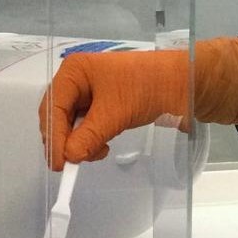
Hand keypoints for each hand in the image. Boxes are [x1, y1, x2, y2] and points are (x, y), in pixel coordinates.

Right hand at [38, 37, 237, 169]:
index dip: (54, 138)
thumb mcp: (114, 114)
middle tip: (77, 162)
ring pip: (71, 124)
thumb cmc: (148, 88)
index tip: (60, 165)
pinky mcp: (103, 103)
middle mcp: (77, 79)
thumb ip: (87, 137)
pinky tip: (103, 146)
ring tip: (99, 151)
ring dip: (80, 142)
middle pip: (57, 117)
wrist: (185, 82)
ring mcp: (90, 91)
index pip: (52, 109)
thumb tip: (69, 157)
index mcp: (74, 72)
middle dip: (66, 141)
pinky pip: (86, 125)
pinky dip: (90, 139)